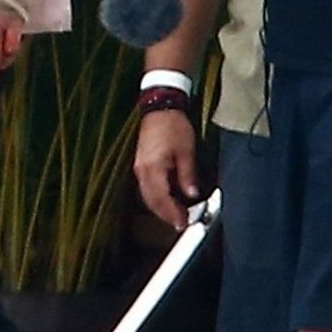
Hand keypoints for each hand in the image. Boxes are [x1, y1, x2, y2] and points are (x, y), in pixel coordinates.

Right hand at [133, 106, 200, 230]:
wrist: (160, 108)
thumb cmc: (174, 127)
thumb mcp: (187, 151)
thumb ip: (187, 175)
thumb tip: (191, 195)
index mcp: (153, 168)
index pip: (161, 198)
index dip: (172, 213)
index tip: (183, 223)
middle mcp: (142, 170)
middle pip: (151, 201)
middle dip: (165, 214)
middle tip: (181, 223)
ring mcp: (139, 167)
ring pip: (147, 195)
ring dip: (160, 207)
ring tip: (176, 214)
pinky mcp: (141, 164)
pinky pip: (146, 187)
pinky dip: (157, 197)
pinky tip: (168, 198)